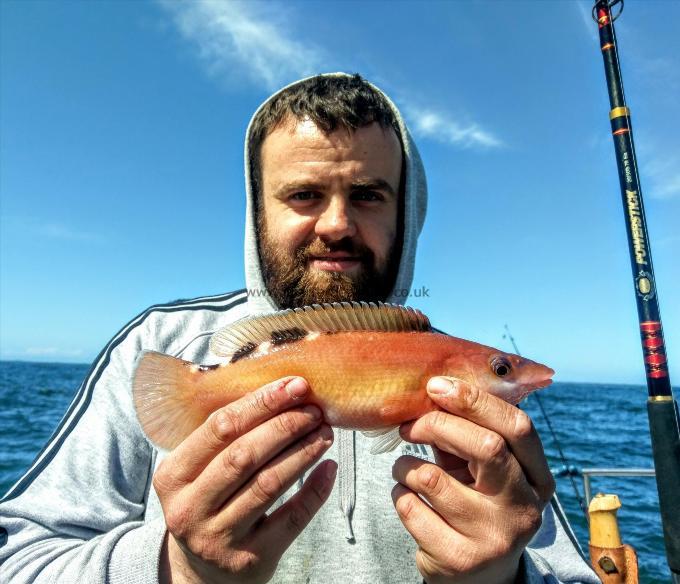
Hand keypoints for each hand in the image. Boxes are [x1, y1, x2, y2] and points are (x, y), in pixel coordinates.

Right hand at [154, 376, 336, 583]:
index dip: (260, 403)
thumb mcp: (197, 472)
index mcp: (173, 476)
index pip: (219, 428)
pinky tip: (329, 466)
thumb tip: (280, 390)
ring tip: (325, 432)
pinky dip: (315, 489)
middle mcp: (190, 508)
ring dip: (303, 452)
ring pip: (268, 484)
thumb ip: (224, 438)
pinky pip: (291, 519)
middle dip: (285, 426)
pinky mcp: (251, 559)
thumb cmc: (208, 502)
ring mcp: (219, 537)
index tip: (293, 386)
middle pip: (244, 455)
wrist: (201, 573)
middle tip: (314, 409)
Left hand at [392, 377, 554, 583]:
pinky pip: (410, 507)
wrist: (478, 575)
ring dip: (404, 465)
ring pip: (431, 478)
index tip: (437, 386)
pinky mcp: (459, 559)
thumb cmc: (475, 502)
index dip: (475, 400)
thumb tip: (434, 390)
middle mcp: (524, 508)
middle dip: (436, 424)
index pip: (517, 426)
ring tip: (404, 469)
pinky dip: (398, 493)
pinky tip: (407, 496)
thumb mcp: (480, 468)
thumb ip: (466, 434)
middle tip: (408, 425)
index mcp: (537, 478)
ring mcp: (494, 538)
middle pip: (486, 446)